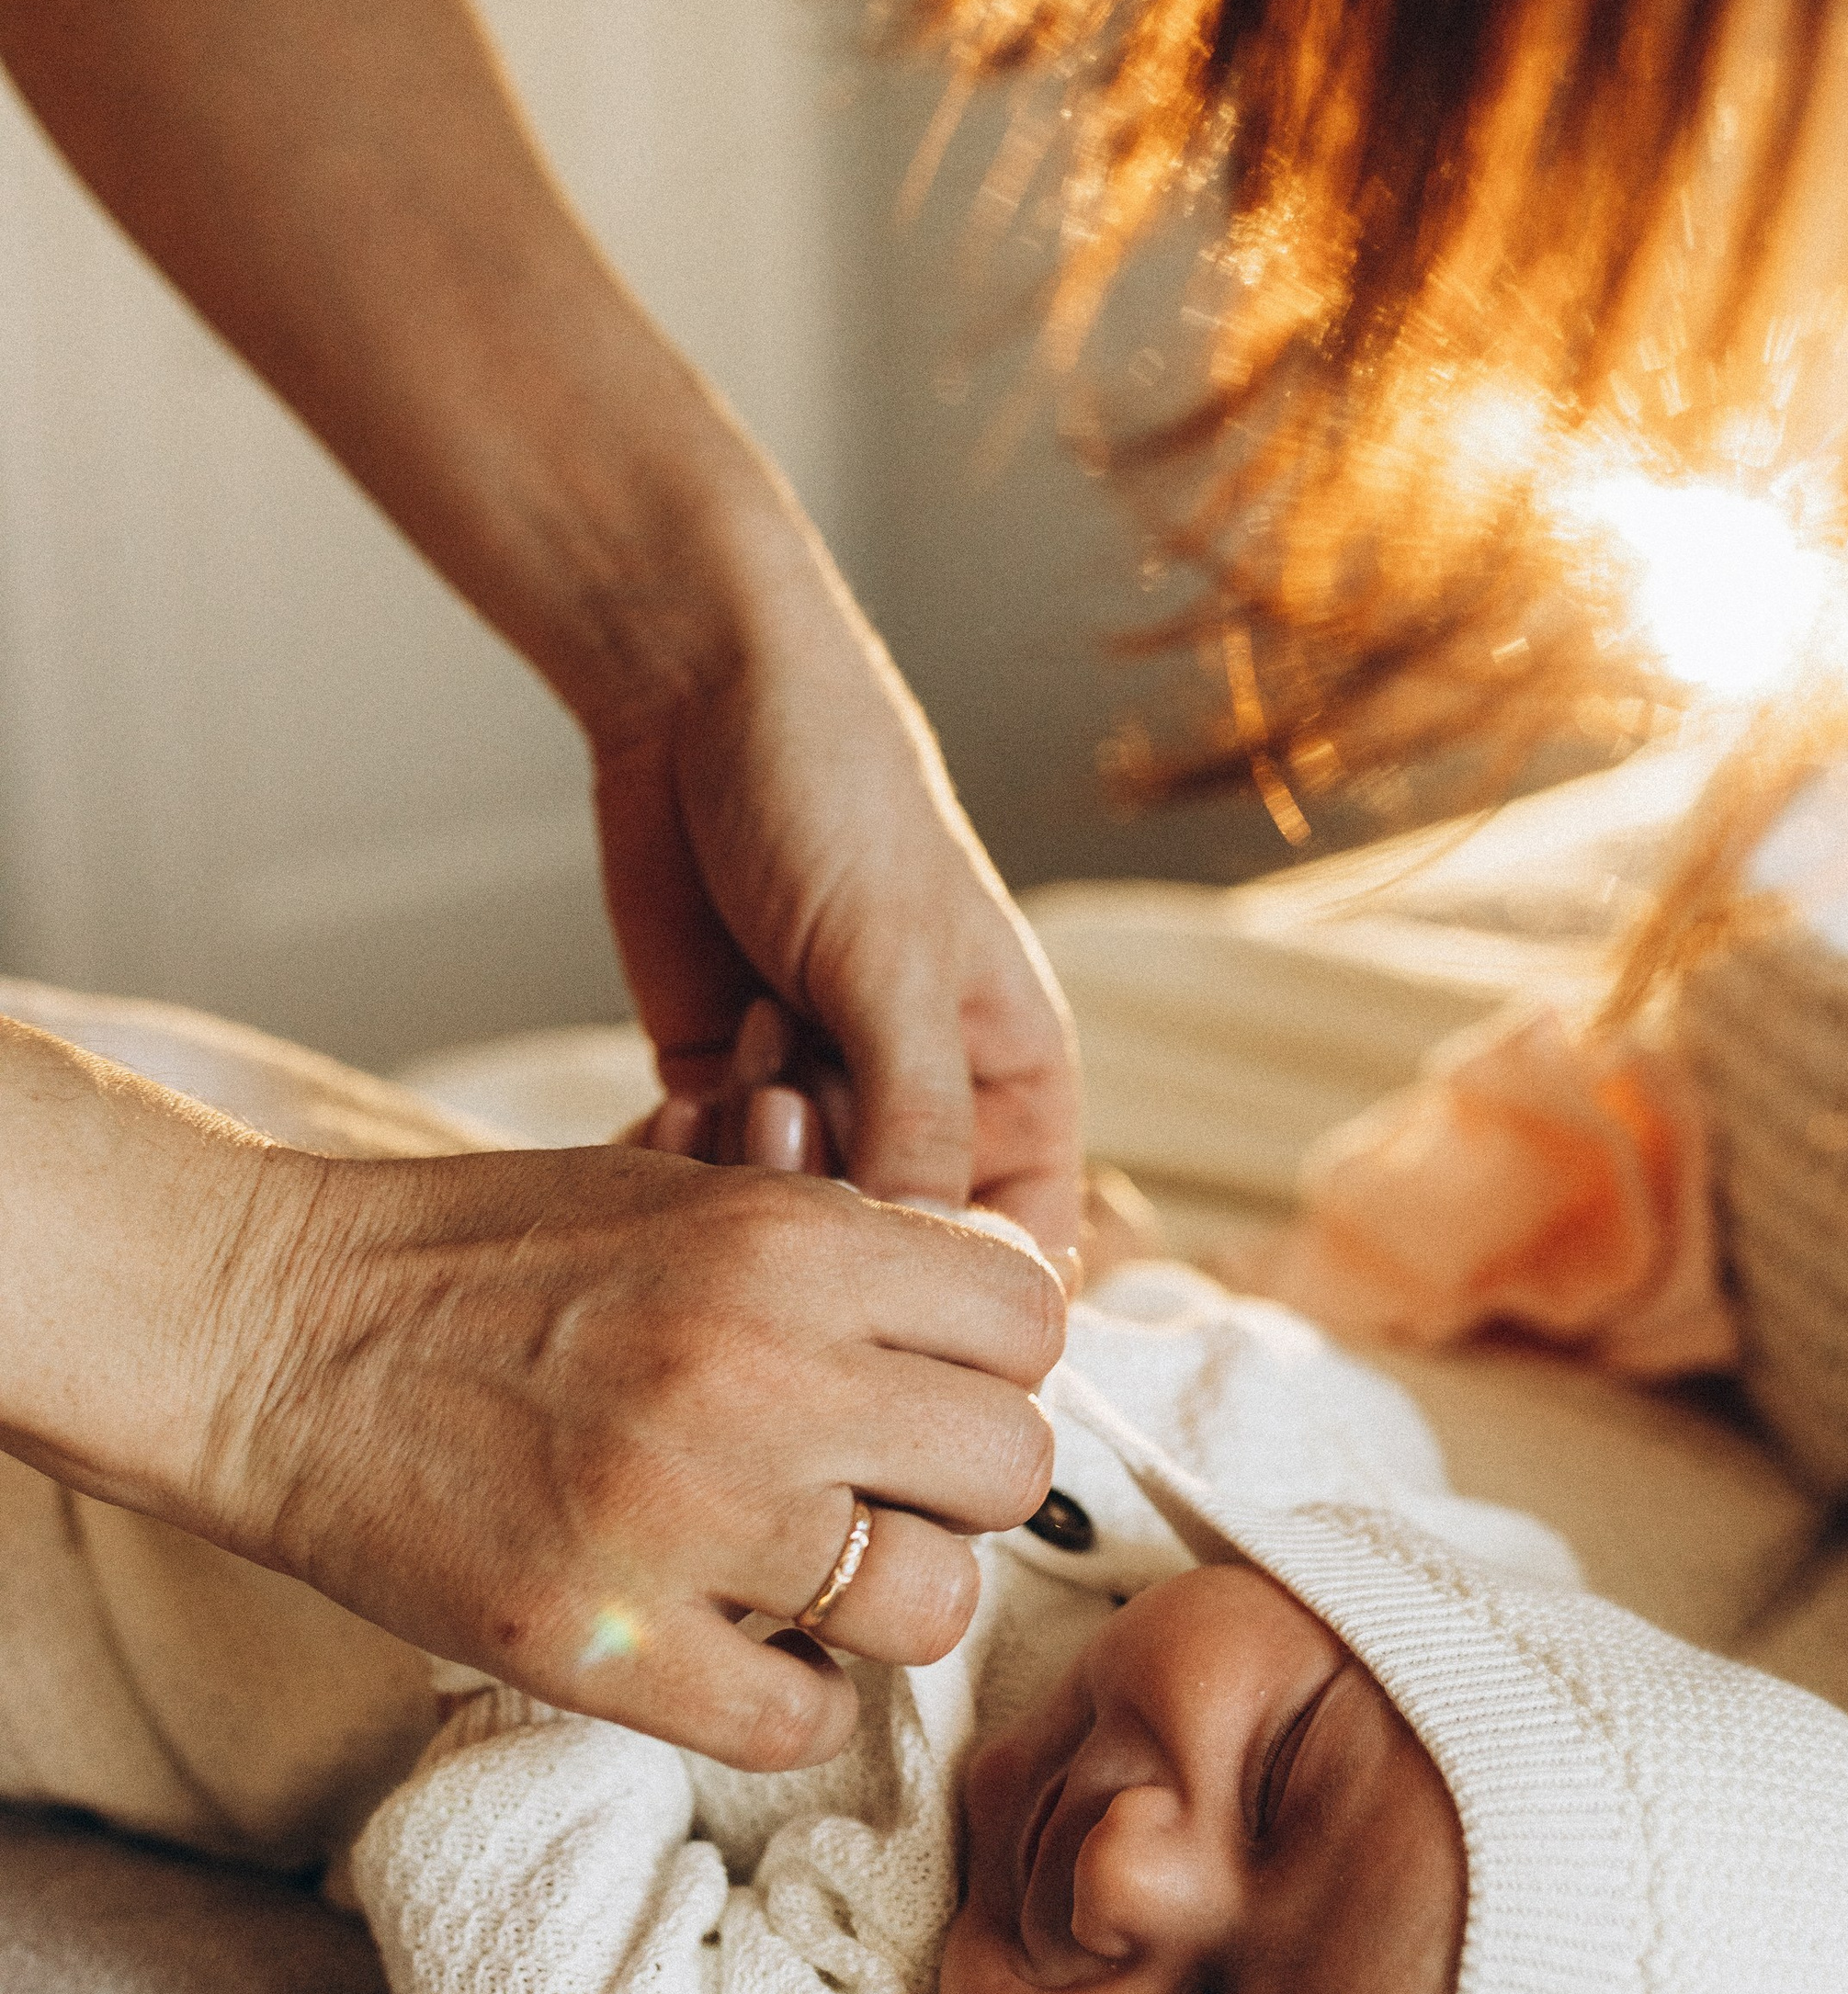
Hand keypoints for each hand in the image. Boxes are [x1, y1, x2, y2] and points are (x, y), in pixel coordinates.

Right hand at [211, 1140, 1064, 1766]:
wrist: (270, 1332)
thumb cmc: (487, 1253)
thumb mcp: (689, 1185)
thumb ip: (850, 1245)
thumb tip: (1005, 1315)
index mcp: (785, 1241)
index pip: (1029, 1316)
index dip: (992, 1358)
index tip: (926, 1380)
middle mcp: (757, 1374)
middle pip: (1008, 1467)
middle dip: (955, 1483)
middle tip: (875, 1484)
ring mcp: (682, 1521)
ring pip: (933, 1609)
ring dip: (887, 1601)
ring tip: (807, 1572)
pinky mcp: (604, 1647)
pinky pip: (802, 1722)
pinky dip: (792, 1699)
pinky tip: (738, 1648)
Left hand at [591, 518, 1083, 1264]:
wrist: (693, 703)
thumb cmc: (837, 800)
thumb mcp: (895, 965)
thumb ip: (917, 1123)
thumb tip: (928, 1270)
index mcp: (1016, 1080)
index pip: (1018, 1253)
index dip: (964, 1290)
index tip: (890, 1273)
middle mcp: (928, 1106)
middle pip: (889, 1256)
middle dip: (830, 1201)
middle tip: (786, 1098)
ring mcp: (822, 1100)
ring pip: (790, 1231)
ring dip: (752, 1171)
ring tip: (749, 1050)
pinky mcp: (725, 1088)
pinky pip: (709, 1186)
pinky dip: (688, 1164)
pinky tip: (681, 1091)